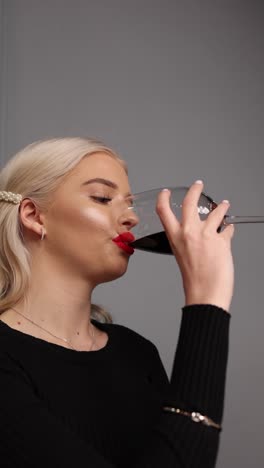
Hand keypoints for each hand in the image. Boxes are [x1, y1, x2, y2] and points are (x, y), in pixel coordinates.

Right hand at [156, 181, 234, 311]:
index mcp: (175, 237)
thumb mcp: (183, 256)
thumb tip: (201, 232)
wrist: (205, 293)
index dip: (163, 198)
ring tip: (225, 205)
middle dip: (196, 189)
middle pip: (191, 202)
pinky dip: (230, 228)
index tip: (166, 192)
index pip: (164, 211)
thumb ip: (189, 241)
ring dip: (222, 207)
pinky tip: (230, 229)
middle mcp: (189, 232)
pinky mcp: (222, 240)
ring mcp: (206, 234)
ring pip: (216, 211)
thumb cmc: (194, 280)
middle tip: (198, 185)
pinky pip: (228, 229)